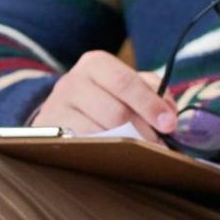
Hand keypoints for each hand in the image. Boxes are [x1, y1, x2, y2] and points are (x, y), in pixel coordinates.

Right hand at [30, 50, 178, 142]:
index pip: (125, 82)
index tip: (169, 124)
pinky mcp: (50, 130)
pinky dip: (104, 152)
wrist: (61, 111)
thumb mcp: (127, 86)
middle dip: (143, 132)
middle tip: (158, 146)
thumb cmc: (103, 97)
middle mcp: (73, 81)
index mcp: (95, 63)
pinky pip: (84, 146)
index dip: (150, 104)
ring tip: (140, 153)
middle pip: (116, 111)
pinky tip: (114, 156)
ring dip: (126, 146)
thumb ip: (153, 92)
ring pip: (100, 132)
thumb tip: (169, 113)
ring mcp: (57, 106)